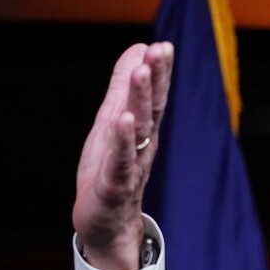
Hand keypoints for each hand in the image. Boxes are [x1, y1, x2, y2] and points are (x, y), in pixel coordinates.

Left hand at [72, 42, 172, 269]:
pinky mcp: (114, 186)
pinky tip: (123, 120)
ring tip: (141, 73)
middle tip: (160, 49)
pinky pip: (121, 161)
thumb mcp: (112, 124)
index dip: (159, 71)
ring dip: (140, 101)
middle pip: (152, 109)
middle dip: (156, 78)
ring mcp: (130, 166)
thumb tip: (138, 49)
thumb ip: (123, 88)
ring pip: (138, 130)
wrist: (106, 225)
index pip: (154, 97)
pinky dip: (122, 140)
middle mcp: (141, 146)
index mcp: (141, 131)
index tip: (163, 45)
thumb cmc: (109, 172)